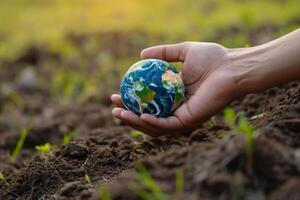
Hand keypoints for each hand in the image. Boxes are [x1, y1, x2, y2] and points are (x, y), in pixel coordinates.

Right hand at [111, 42, 243, 135]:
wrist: (232, 67)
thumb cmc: (213, 58)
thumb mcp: (183, 51)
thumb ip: (164, 52)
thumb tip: (141, 54)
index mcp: (174, 96)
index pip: (149, 103)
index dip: (131, 101)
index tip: (116, 93)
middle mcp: (177, 109)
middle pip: (148, 117)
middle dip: (129, 116)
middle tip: (114, 109)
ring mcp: (183, 117)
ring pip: (155, 126)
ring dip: (135, 122)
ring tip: (119, 114)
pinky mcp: (190, 121)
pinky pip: (167, 125)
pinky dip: (152, 123)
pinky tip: (140, 116)